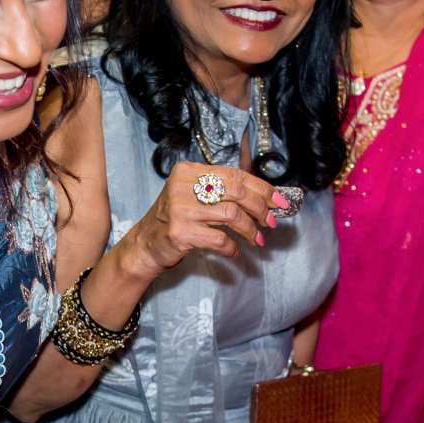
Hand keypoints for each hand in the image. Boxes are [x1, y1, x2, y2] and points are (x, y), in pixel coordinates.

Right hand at [115, 160, 281, 276]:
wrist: (145, 244)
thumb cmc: (176, 219)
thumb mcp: (194, 195)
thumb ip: (221, 190)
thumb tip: (264, 197)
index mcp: (189, 171)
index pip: (234, 174)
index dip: (261, 187)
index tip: (278, 200)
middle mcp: (183, 186)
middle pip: (236, 191)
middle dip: (259, 208)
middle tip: (270, 221)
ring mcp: (180, 209)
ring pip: (231, 215)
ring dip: (249, 229)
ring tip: (257, 239)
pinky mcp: (180, 233)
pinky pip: (218, 239)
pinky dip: (231, 247)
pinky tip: (234, 251)